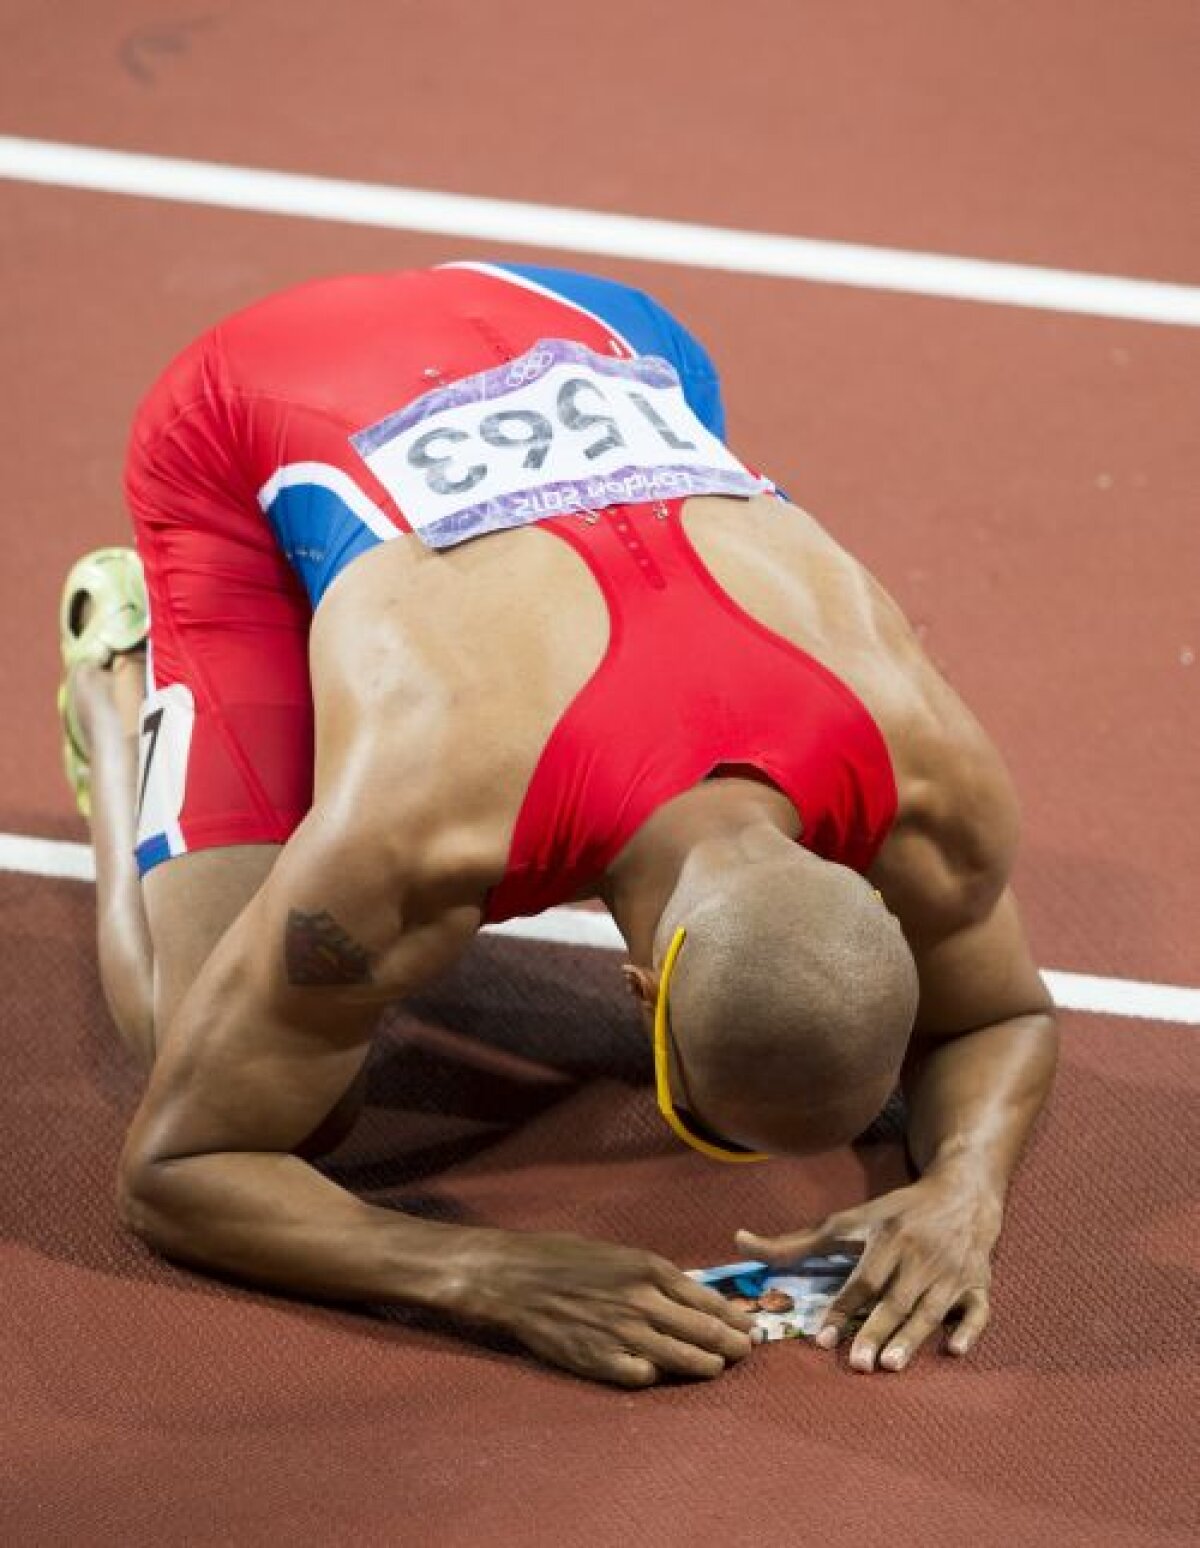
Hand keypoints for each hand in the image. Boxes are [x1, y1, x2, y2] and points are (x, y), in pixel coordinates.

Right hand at [467, 1230, 755, 1387]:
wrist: (517, 1279)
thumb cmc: (565, 1258)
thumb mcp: (619, 1254)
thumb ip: (655, 1276)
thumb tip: (691, 1294)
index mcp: (649, 1268)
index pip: (707, 1299)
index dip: (733, 1317)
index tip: (748, 1326)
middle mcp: (643, 1301)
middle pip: (703, 1332)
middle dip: (731, 1344)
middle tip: (746, 1351)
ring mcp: (624, 1333)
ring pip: (682, 1358)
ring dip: (707, 1366)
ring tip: (717, 1368)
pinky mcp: (602, 1360)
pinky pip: (643, 1376)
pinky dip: (657, 1376)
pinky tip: (661, 1374)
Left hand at [736, 1177, 1001, 1372]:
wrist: (961, 1192)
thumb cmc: (895, 1213)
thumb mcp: (847, 1221)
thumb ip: (795, 1242)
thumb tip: (738, 1241)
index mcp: (886, 1238)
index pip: (862, 1279)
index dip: (842, 1308)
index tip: (821, 1338)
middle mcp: (919, 1255)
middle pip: (895, 1299)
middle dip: (875, 1331)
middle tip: (857, 1366)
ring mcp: (952, 1271)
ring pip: (931, 1309)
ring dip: (913, 1337)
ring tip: (890, 1366)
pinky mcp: (980, 1283)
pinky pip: (978, 1309)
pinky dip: (968, 1329)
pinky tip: (954, 1349)